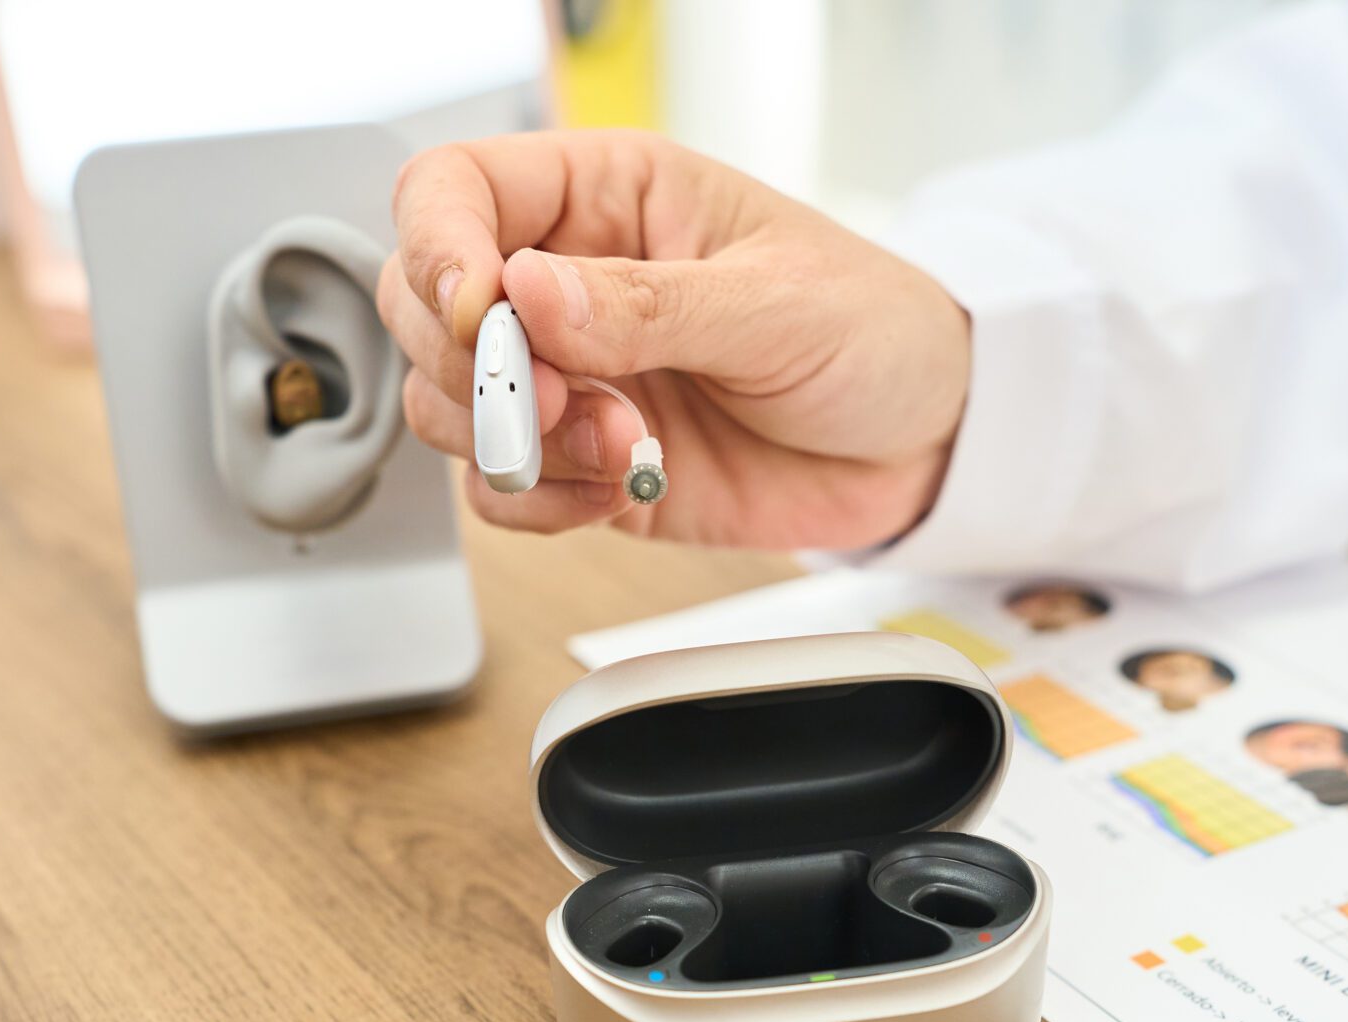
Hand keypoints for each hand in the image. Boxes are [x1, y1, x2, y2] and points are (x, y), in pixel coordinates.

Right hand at [377, 130, 969, 547]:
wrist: (926, 443)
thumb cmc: (872, 330)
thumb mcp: (775, 301)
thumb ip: (647, 302)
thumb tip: (527, 292)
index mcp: (606, 197)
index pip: (454, 192)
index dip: (439, 248)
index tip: (482, 312)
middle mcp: (567, 283)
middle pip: (422, 304)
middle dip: (474, 365)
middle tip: (561, 402)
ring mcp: (568, 378)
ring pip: (447, 404)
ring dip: (515, 443)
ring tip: (619, 448)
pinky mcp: (581, 464)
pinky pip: (500, 492)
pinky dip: (539, 504)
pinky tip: (617, 489)